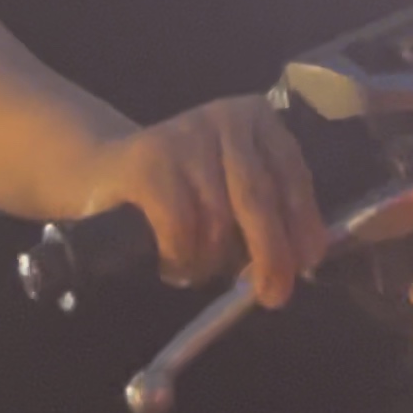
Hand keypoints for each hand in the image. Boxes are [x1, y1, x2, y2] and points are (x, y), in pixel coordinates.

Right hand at [83, 96, 328, 305]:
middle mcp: (225, 118)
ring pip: (218, 217)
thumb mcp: (231, 191)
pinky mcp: (149, 160)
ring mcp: (186, 135)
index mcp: (256, 121)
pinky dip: (182, 256)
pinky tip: (172, 263)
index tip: (308, 261)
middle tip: (273, 294)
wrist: (104, 172)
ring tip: (199, 271)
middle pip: (258, 195)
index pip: (290, 171)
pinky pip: (180, 225)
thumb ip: (266, 212)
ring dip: (212, 260)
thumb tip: (301, 259)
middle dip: (270, 251)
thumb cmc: (183, 192)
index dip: (302, 220)